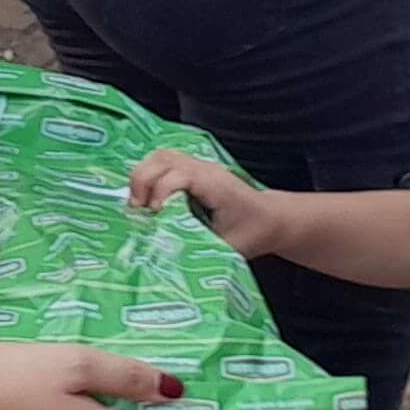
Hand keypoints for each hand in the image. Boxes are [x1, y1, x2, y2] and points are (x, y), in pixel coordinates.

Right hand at [129, 149, 283, 257]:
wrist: (271, 218)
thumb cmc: (253, 232)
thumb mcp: (227, 247)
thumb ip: (197, 246)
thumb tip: (165, 253)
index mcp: (216, 185)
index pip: (179, 175)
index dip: (161, 192)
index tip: (155, 215)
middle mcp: (205, 170)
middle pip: (164, 158)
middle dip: (143, 181)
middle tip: (138, 211)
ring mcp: (198, 166)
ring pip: (160, 157)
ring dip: (142, 177)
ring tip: (139, 204)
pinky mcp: (193, 170)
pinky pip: (164, 162)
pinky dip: (149, 175)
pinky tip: (147, 198)